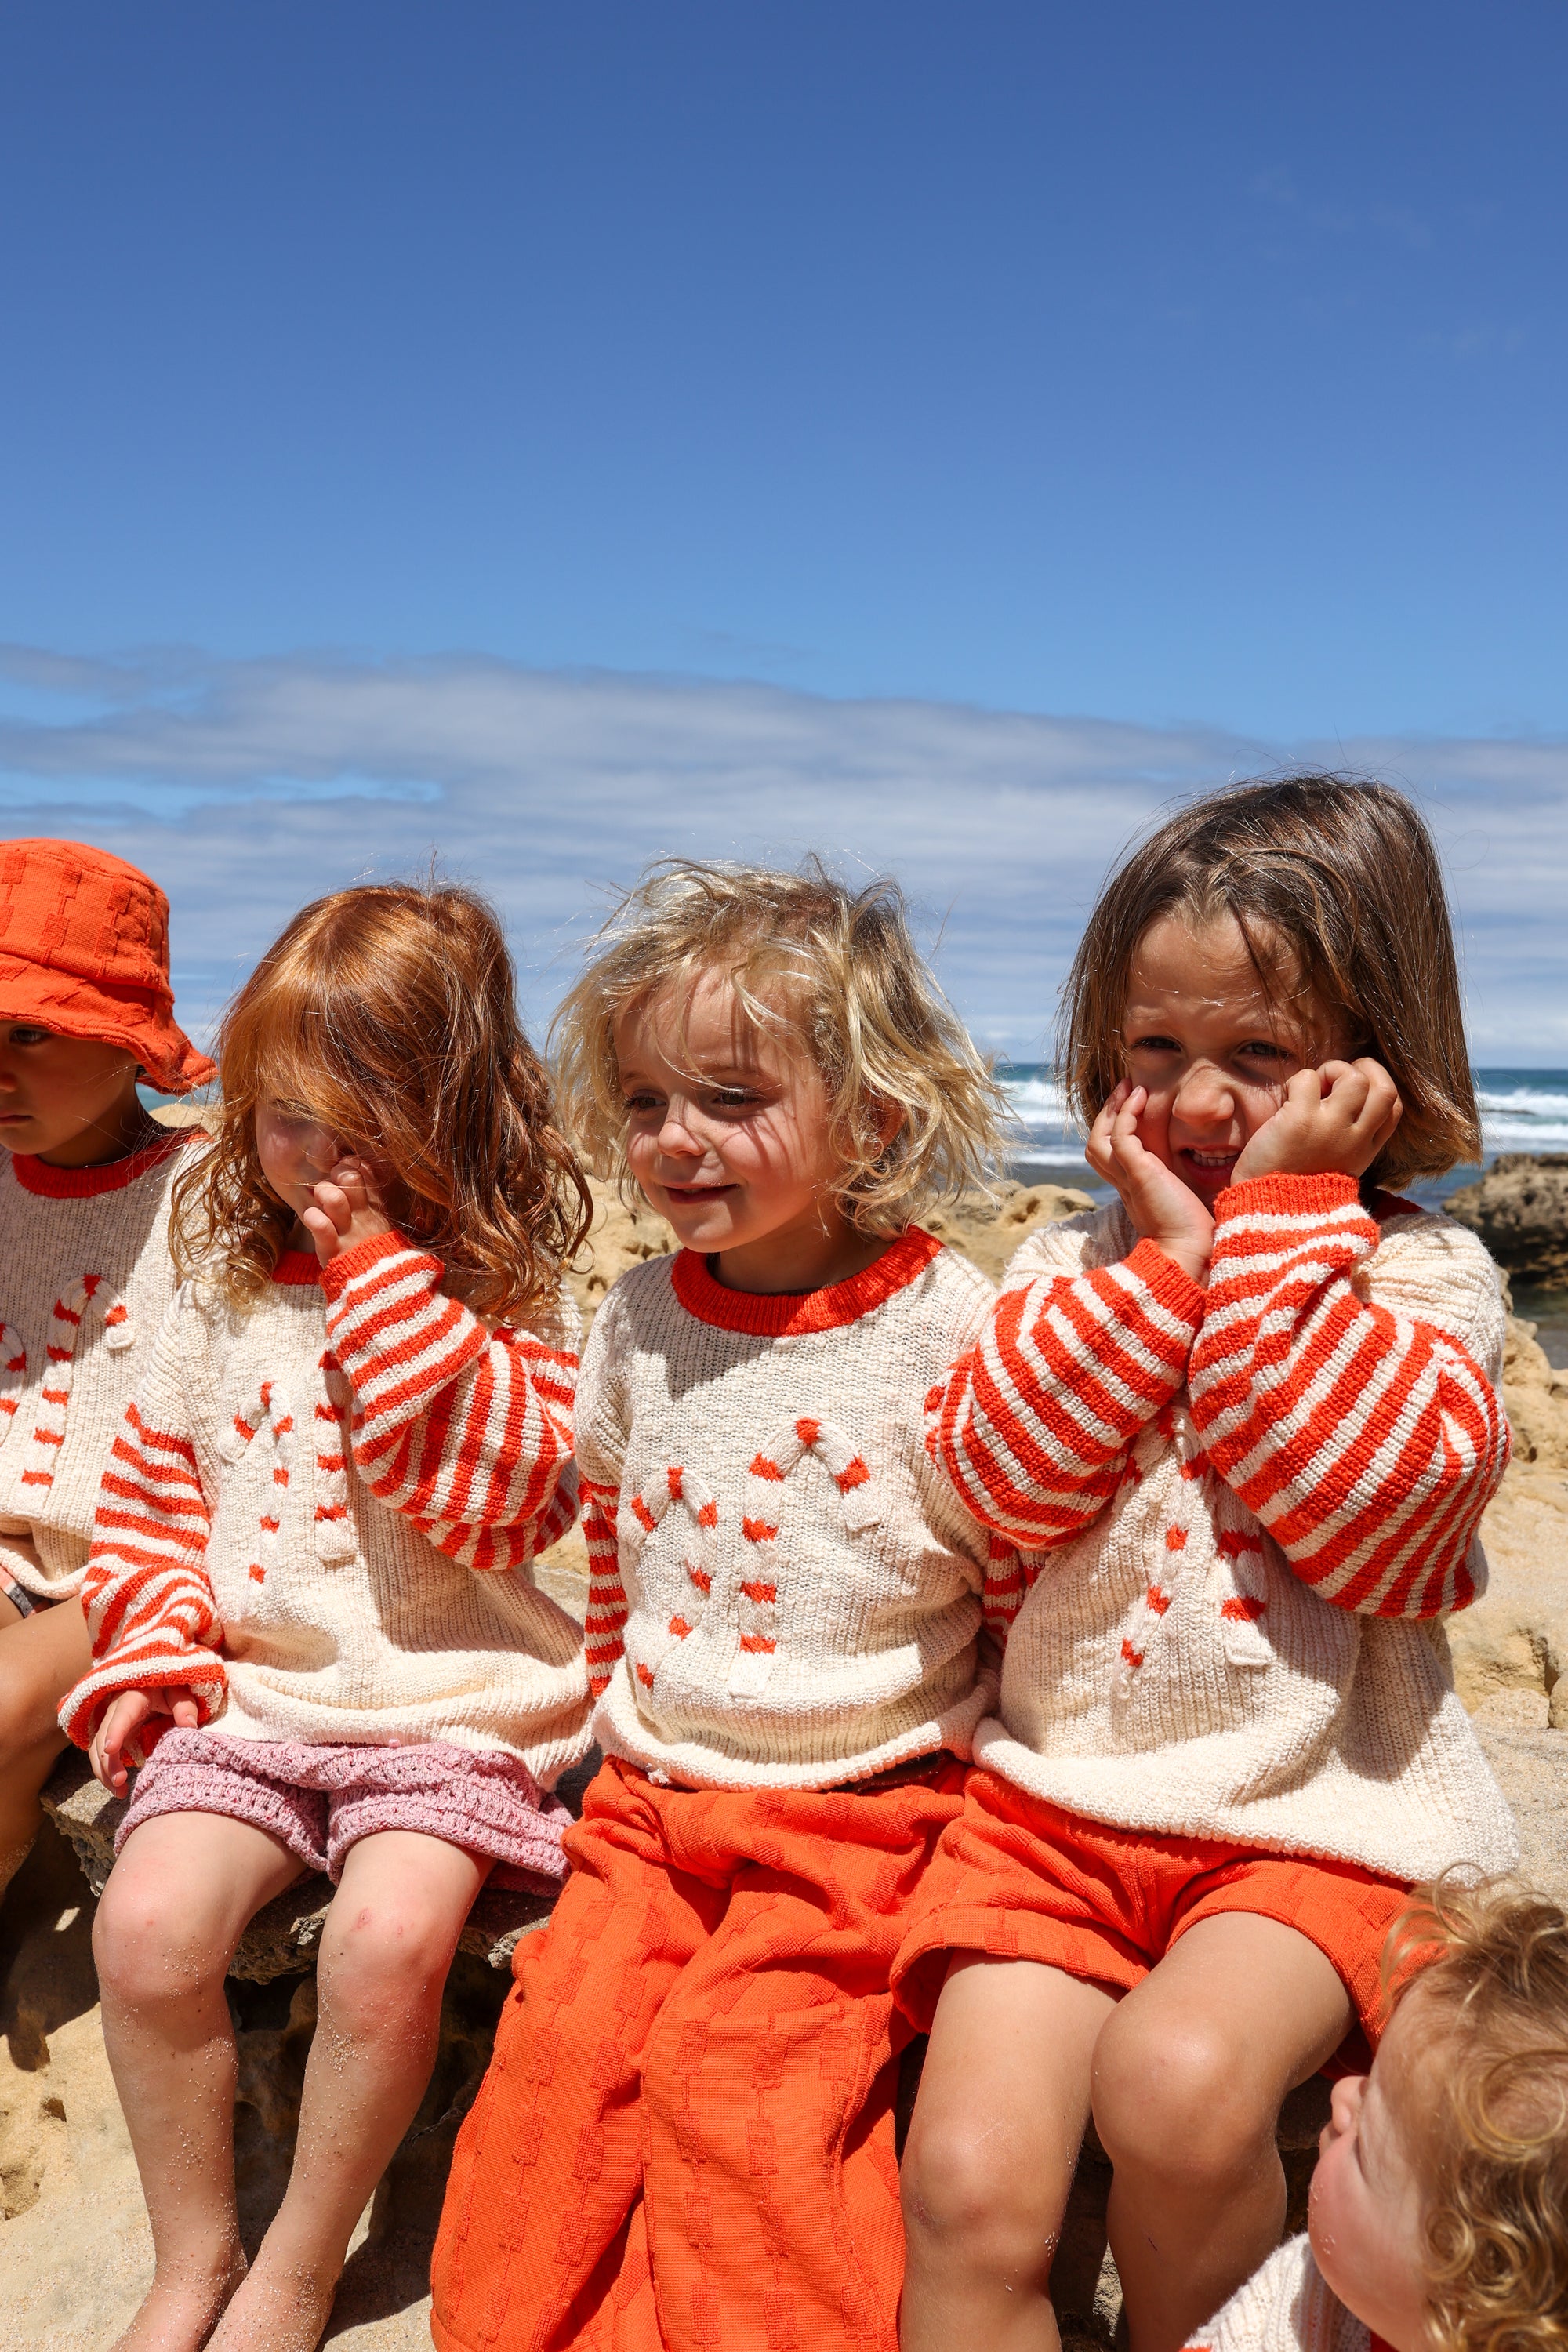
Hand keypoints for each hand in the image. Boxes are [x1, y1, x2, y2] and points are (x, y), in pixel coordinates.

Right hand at [89, 1686, 200, 1796]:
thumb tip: (189, 1726)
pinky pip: (100, 1754)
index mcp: (132, 1697)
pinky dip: (105, 1771)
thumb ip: (184, 1706)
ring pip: (96, 1749)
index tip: (110, 1749)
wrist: (154, 1684)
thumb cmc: (167, 1688)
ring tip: (119, 1792)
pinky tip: (117, 1787)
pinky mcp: (110, 1735)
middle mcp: (114, 1711)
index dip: (115, 1731)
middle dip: (108, 1762)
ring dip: (103, 1771)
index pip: (121, 1715)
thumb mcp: (178, 1692)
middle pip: (103, 1737)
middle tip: (120, 1782)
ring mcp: (109, 1724)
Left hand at [301, 1156, 393, 1266]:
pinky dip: (313, 1218)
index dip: (352, 1165)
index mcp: (375, 1209)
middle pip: (351, 1178)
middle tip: (329, 1182)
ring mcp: (349, 1232)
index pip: (365, 1173)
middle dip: (335, 1173)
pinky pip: (321, 1226)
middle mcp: (363, 1217)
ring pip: (334, 1198)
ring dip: (323, 1193)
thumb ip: (368, 1204)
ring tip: (318, 1199)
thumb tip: (355, 1177)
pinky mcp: (334, 1250)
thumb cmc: (374, 1257)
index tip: (343, 1168)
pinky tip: (311, 1219)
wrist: (382, 1291)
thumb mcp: (379, 1228)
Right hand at [1086, 1082, 1214, 1283]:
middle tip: (1126, 1090)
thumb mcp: (1184, 1204)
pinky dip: (1127, 1113)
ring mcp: (1128, 1177)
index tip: (1135, 1109)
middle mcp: (1125, 1184)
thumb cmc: (1195, 1236)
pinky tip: (1140, 1096)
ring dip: (1113, 1109)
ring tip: (1130, 1087)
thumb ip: (1184, 1188)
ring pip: (1099, 1139)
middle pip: (1096, 1145)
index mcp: (1134, 1191)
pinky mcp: (1137, 1172)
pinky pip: (1121, 1135)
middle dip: (1108, 1115)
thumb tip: (1207, 1177)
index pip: (1111, 1157)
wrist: (1190, 1253)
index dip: (1117, 1131)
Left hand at [1232, 1059, 1402, 1185]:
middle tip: (1336, 1076)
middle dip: (1364, 1069)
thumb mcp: (1338, 1163)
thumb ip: (1351, 1136)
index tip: (1355, 1087)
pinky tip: (1286, 1099)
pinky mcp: (1300, 1120)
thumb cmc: (1295, 1182)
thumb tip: (1350, 1093)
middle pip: (1385, 1088)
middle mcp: (1354, 1139)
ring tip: (1311, 1088)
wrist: (1266, 1208)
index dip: (1379, 1085)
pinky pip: (1308, 1078)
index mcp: (1365, 1150)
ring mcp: (1329, 1128)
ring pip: (1353, 1078)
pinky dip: (1296, 1081)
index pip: (1395, 1107)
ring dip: (1331, 1070)